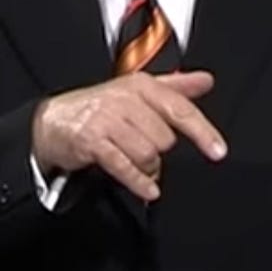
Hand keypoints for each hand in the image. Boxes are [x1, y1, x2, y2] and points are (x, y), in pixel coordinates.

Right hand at [31, 71, 227, 200]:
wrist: (53, 121)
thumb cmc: (100, 108)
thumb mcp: (137, 92)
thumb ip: (174, 88)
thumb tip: (206, 80)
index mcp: (141, 85)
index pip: (180, 109)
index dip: (202, 132)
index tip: (218, 151)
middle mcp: (125, 99)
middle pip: (165, 138)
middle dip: (160, 152)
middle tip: (145, 152)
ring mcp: (107, 120)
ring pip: (147, 154)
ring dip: (147, 167)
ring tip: (138, 166)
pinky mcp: (91, 142)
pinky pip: (125, 166)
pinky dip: (139, 181)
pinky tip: (148, 190)